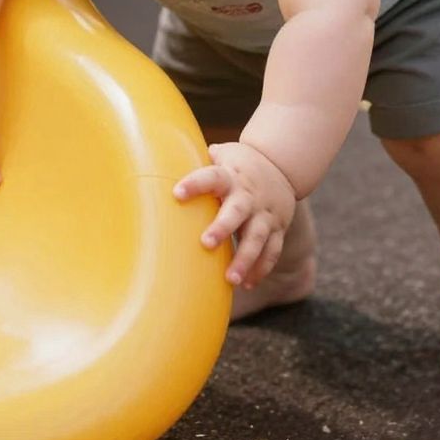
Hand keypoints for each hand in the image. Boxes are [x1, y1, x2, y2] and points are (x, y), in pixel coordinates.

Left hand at [173, 141, 296, 289]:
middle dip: (222, 228)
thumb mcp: (222, 156)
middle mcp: (248, 196)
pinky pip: (272, 249)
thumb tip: (156, 161)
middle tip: (205, 243)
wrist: (282, 165)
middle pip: (237, 211)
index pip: (211, 177)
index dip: (195, 184)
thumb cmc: (237, 165)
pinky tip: (248, 283)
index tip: (177, 193)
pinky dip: (262, 267)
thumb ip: (197, 162)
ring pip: (257, 237)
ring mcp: (265, 213)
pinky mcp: (277, 227)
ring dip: (245, 259)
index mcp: (230, 177)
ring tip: (231, 279)